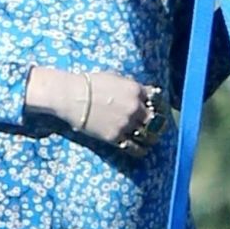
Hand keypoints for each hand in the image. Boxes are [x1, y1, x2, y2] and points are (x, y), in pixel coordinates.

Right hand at [25, 67, 167, 156]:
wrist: (72, 96)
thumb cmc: (90, 83)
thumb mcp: (114, 77)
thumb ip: (131, 85)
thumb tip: (143, 91)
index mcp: (135, 90)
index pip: (156, 99)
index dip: (157, 104)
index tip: (156, 109)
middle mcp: (134, 107)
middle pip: (154, 118)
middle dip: (155, 122)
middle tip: (155, 126)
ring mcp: (125, 123)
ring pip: (147, 134)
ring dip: (151, 137)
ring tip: (151, 140)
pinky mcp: (115, 136)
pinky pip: (134, 147)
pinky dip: (140, 150)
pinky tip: (143, 150)